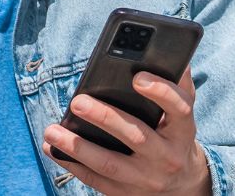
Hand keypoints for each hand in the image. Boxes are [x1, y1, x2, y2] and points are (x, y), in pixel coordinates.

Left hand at [42, 68, 211, 195]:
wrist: (182, 185)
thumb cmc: (174, 134)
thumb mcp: (182, 112)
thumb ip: (178, 83)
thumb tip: (175, 53)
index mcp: (183, 130)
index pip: (179, 108)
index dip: (160, 92)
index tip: (137, 78)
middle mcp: (166, 156)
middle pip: (136, 136)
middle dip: (106, 118)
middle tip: (78, 102)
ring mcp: (145, 178)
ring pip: (110, 163)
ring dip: (78, 147)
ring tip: (51, 131)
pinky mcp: (125, 193)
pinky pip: (95, 179)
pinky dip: (71, 164)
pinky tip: (53, 148)